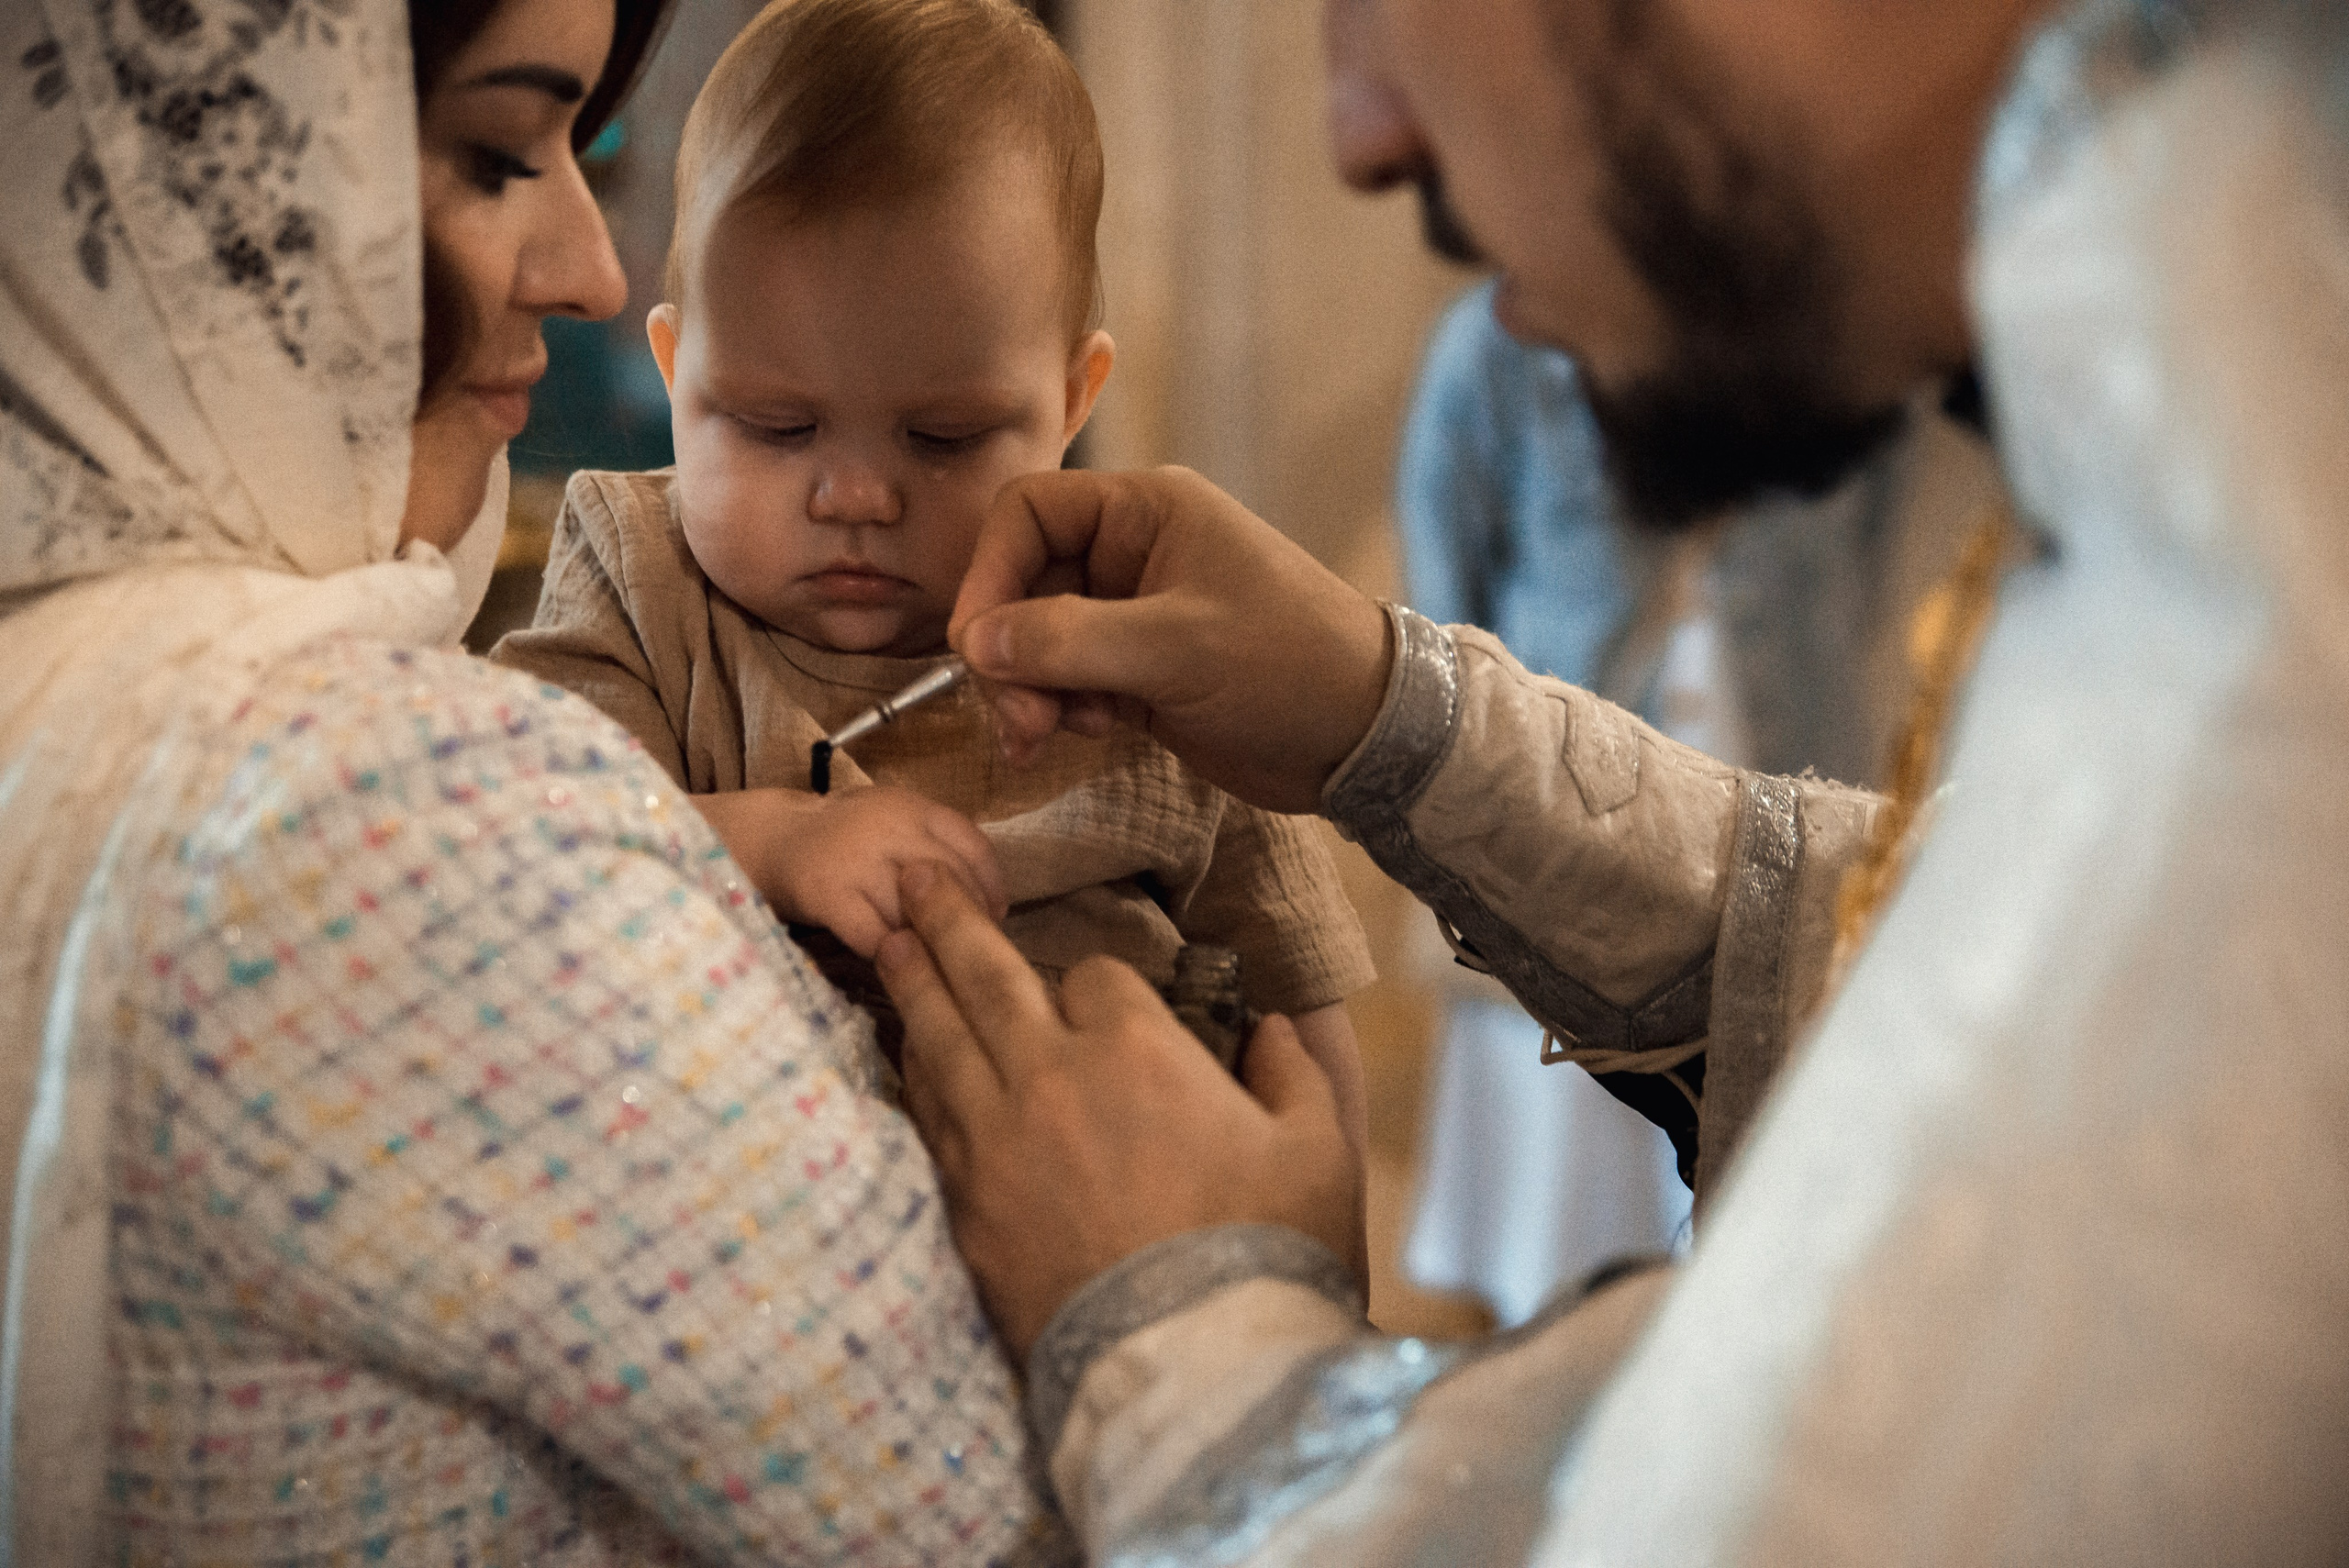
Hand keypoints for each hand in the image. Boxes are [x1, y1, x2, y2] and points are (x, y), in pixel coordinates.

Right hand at [693, 787, 1006, 957]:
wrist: (770, 839)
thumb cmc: (842, 839)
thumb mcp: (894, 824)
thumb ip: (937, 848)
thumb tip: (992, 903)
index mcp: (912, 806)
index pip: (972, 844)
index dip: (991, 886)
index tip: (995, 915)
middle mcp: (888, 827)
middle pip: (948, 881)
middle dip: (964, 919)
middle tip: (966, 948)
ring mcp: (857, 860)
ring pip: (914, 912)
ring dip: (926, 941)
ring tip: (930, 959)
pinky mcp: (829, 893)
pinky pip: (876, 936)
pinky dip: (892, 955)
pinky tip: (895, 964)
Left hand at [876, 866, 1362, 1361]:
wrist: (1186, 1368)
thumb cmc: (1265, 1253)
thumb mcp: (1319, 1151)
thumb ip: (1295, 1074)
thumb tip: (1274, 1030)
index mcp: (1139, 1048)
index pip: (1098, 975)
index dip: (1100, 979)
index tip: (1104, 994)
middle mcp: (1051, 1075)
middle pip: (987, 976)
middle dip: (952, 920)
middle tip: (917, 877)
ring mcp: (995, 1139)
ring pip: (939, 1035)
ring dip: (913, 980)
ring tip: (889, 940)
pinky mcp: (963, 1203)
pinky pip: (925, 1114)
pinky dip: (910, 1070)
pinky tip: (902, 1051)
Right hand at [948, 467, 1393, 813]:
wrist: (1365, 738)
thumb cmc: (1289, 665)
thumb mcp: (1178, 647)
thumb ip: (1072, 641)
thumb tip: (976, 642)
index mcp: (1145, 512)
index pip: (1028, 514)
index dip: (989, 573)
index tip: (976, 646)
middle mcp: (1132, 555)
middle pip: (1024, 584)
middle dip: (1008, 652)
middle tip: (1016, 721)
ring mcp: (1134, 617)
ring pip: (1039, 642)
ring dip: (1028, 691)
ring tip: (1042, 739)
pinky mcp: (1141, 676)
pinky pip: (1069, 683)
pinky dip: (1059, 711)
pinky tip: (1086, 735)